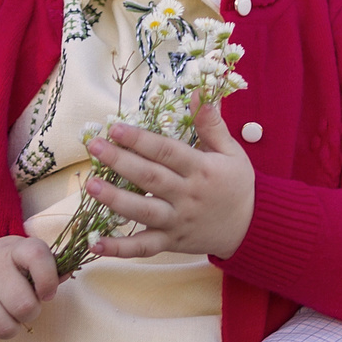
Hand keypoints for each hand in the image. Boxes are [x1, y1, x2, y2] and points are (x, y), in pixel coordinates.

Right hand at [0, 234, 61, 341]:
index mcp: (14, 249)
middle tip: (23, 310)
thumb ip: (48, 269)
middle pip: (22, 305)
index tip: (47, 294)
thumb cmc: (3, 269)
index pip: (37, 256)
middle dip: (29, 314)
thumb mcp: (25, 260)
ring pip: (2, 327)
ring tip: (6, 318)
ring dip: (9, 330)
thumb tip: (69, 272)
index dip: (48, 280)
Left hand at [81, 103, 254, 259]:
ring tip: (91, 186)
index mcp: (201, 170)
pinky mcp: (171, 242)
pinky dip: (120, 249)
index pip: (167, 152)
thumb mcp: (231, 151)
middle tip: (95, 147)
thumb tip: (198, 93)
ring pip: (143, 211)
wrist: (250, 227)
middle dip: (120, 162)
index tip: (116, 128)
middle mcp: (187, 196)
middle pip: (150, 178)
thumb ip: (212, 124)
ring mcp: (177, 221)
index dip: (141, 140)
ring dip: (115, 200)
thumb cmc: (237, 185)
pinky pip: (143, 248)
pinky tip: (96, 244)